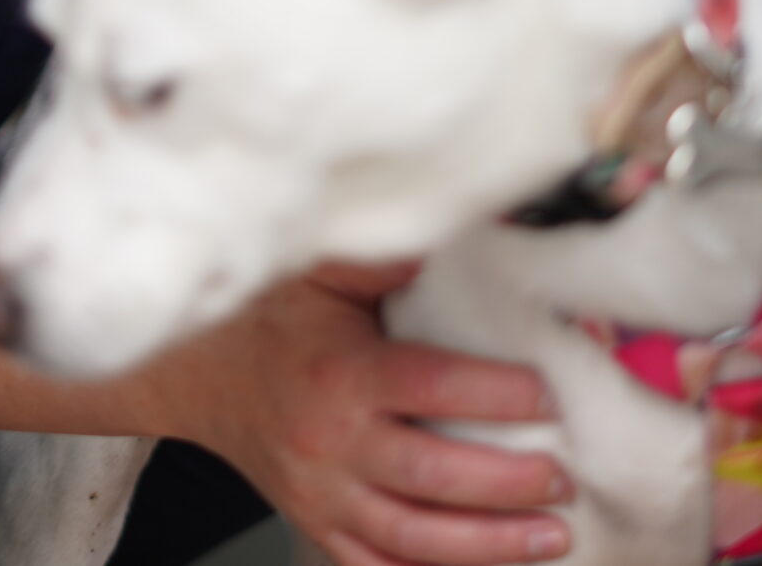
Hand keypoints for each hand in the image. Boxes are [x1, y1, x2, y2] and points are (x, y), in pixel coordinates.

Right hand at [155, 262, 570, 565]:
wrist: (197, 375)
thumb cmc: (271, 319)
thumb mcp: (321, 272)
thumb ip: (386, 259)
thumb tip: (452, 227)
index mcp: (339, 372)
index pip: (432, 386)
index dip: (497, 394)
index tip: (548, 393)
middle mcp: (330, 441)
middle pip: (432, 475)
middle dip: (508, 483)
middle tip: (564, 477)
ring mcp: (321, 494)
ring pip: (412, 536)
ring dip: (488, 544)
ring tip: (552, 537)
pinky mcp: (317, 525)